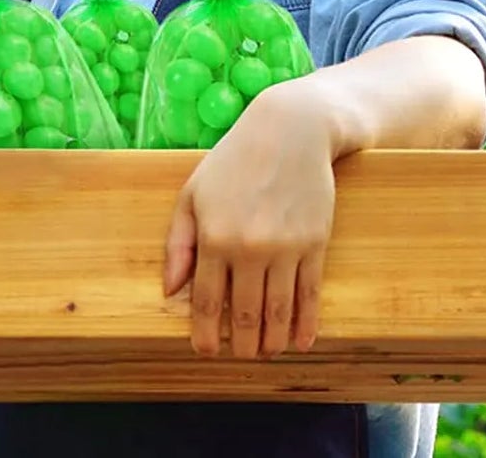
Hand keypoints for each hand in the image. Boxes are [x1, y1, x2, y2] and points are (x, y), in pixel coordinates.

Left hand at [163, 82, 336, 360]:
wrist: (291, 130)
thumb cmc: (235, 160)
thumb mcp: (194, 192)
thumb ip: (178, 242)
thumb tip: (170, 290)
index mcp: (214, 236)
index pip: (207, 302)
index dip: (206, 335)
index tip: (205, 351)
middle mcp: (249, 247)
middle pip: (245, 317)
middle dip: (242, 346)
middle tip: (240, 355)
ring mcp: (285, 248)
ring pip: (278, 314)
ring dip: (271, 343)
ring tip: (266, 352)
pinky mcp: (315, 245)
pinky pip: (309, 297)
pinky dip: (305, 326)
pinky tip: (299, 342)